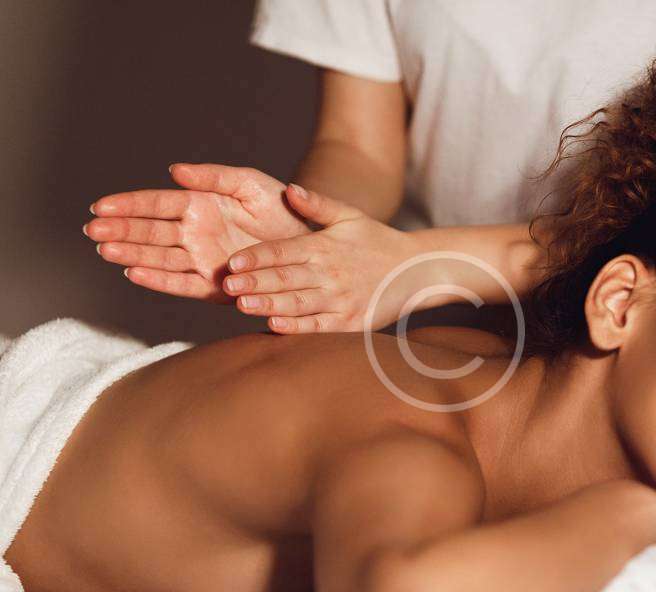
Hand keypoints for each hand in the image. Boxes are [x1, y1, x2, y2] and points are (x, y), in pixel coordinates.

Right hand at [84, 164, 309, 301]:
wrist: (308, 244)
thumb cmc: (281, 208)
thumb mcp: (250, 184)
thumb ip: (214, 176)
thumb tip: (174, 170)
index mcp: (201, 205)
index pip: (157, 204)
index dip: (129, 205)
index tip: (100, 206)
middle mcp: (196, 234)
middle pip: (151, 232)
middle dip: (121, 231)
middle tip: (92, 231)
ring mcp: (203, 260)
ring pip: (160, 258)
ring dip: (132, 255)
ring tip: (105, 251)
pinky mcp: (215, 286)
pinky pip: (183, 284)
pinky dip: (160, 280)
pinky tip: (135, 274)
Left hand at [223, 185, 441, 332]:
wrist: (417, 270)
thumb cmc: (378, 241)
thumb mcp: (350, 216)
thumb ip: (318, 204)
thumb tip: (288, 189)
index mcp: (324, 246)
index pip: (282, 251)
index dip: (256, 257)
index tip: (232, 262)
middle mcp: (330, 272)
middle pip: (285, 277)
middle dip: (254, 282)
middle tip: (226, 285)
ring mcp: (340, 298)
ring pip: (298, 303)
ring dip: (268, 305)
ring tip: (242, 306)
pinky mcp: (350, 321)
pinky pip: (318, 325)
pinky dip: (296, 326)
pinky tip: (274, 326)